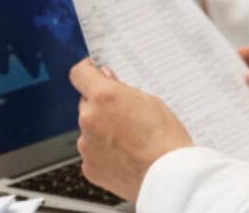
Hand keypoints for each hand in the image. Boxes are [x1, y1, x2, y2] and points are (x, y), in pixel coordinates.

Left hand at [69, 59, 192, 202]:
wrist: (168, 177)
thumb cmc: (165, 140)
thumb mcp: (151, 101)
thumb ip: (123, 90)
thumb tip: (109, 82)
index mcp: (104, 97)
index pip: (79, 74)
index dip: (87, 71)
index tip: (92, 72)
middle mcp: (89, 119)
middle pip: (87, 103)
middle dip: (102, 105)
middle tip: (125, 113)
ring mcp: (86, 145)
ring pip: (90, 129)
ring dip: (103, 129)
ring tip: (131, 139)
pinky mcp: (89, 166)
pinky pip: (93, 151)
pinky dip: (104, 151)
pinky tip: (126, 155)